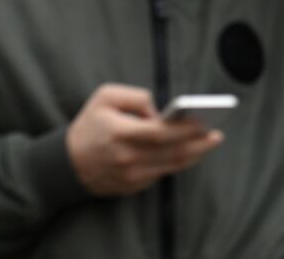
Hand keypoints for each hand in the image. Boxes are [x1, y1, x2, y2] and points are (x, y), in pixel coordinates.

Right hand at [66, 84, 223, 196]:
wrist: (67, 164)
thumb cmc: (90, 124)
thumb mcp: (105, 97)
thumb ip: (135, 96)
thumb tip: (160, 111)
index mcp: (120, 133)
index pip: (160, 133)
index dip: (185, 129)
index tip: (203, 122)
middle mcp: (126, 157)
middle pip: (171, 153)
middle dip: (198, 144)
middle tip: (216, 135)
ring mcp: (129, 176)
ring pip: (170, 167)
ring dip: (194, 155)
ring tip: (210, 143)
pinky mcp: (131, 187)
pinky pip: (161, 174)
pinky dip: (178, 163)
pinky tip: (191, 152)